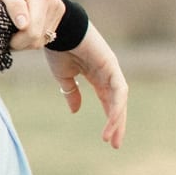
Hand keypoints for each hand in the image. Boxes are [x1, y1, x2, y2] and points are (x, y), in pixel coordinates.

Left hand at [0, 0, 66, 50]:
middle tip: (4, 36)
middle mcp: (54, 3)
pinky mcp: (58, 12)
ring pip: (43, 39)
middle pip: (38, 38)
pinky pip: (47, 34)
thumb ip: (14, 4)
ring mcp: (58, 8)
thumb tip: (23, 25)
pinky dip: (34, 36)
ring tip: (11, 31)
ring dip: (27, 41)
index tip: (3, 38)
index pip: (32, 32)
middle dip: (20, 43)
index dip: (16, 41)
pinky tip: (21, 29)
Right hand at [44, 22, 127, 147]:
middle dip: (117, 124)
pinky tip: (113, 120)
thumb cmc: (58, 48)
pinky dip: (116, 106)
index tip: (107, 139)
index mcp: (97, 77)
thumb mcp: (64, 77)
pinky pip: (119, 90)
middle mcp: (107, 74)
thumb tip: (75, 110)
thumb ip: (72, 93)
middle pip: (117, 103)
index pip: (108, 102)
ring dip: (117, 119)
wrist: (55, 29)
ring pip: (120, 100)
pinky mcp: (111, 65)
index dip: (109, 120)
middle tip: (115, 144)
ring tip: (111, 137)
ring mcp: (111, 69)